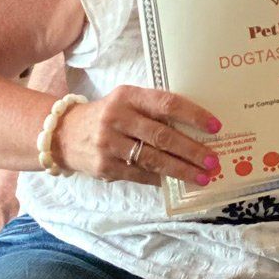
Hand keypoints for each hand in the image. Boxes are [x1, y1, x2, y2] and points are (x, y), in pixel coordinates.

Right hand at [53, 85, 221, 187]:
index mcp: (127, 96)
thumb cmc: (107, 115)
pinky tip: (176, 182)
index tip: (215, 127)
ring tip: (202, 176)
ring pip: (153, 159)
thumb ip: (153, 109)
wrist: (63, 134)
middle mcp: (117, 117)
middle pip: (163, 135)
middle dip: (192, 150)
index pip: (167, 103)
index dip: (193, 115)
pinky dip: (160, 179)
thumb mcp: (126, 102)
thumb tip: (195, 129)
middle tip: (213, 160)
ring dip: (182, 170)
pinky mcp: (104, 166)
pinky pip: (140, 174)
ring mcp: (108, 143)